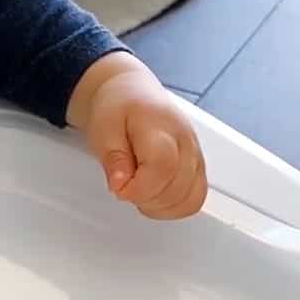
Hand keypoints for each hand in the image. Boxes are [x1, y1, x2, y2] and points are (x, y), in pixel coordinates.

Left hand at [68, 52, 207, 219]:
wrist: (129, 92)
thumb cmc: (117, 108)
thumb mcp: (103, 129)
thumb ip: (113, 158)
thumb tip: (121, 184)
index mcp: (161, 127)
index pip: (162, 169)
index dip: (138, 189)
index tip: (119, 187)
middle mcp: (185, 141)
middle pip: (178, 188)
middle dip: (146, 199)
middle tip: (125, 187)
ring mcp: (195, 154)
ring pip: (191, 198)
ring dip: (161, 207)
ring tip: (139, 192)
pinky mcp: (197, 165)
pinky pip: (195, 197)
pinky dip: (174, 206)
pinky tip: (154, 198)